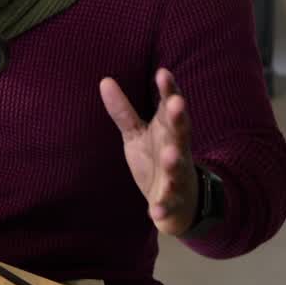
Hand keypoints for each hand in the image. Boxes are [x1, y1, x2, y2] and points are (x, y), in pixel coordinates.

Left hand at [100, 69, 197, 235]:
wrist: (179, 203)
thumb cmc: (156, 159)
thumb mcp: (137, 134)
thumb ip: (123, 111)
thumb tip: (104, 80)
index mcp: (168, 130)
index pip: (170, 107)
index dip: (168, 90)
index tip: (163, 73)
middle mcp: (176, 149)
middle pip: (180, 132)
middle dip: (179, 118)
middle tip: (177, 102)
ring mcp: (177, 176)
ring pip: (178, 167)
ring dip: (175, 161)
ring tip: (171, 153)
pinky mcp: (172, 201)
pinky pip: (169, 204)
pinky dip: (163, 207)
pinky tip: (155, 211)